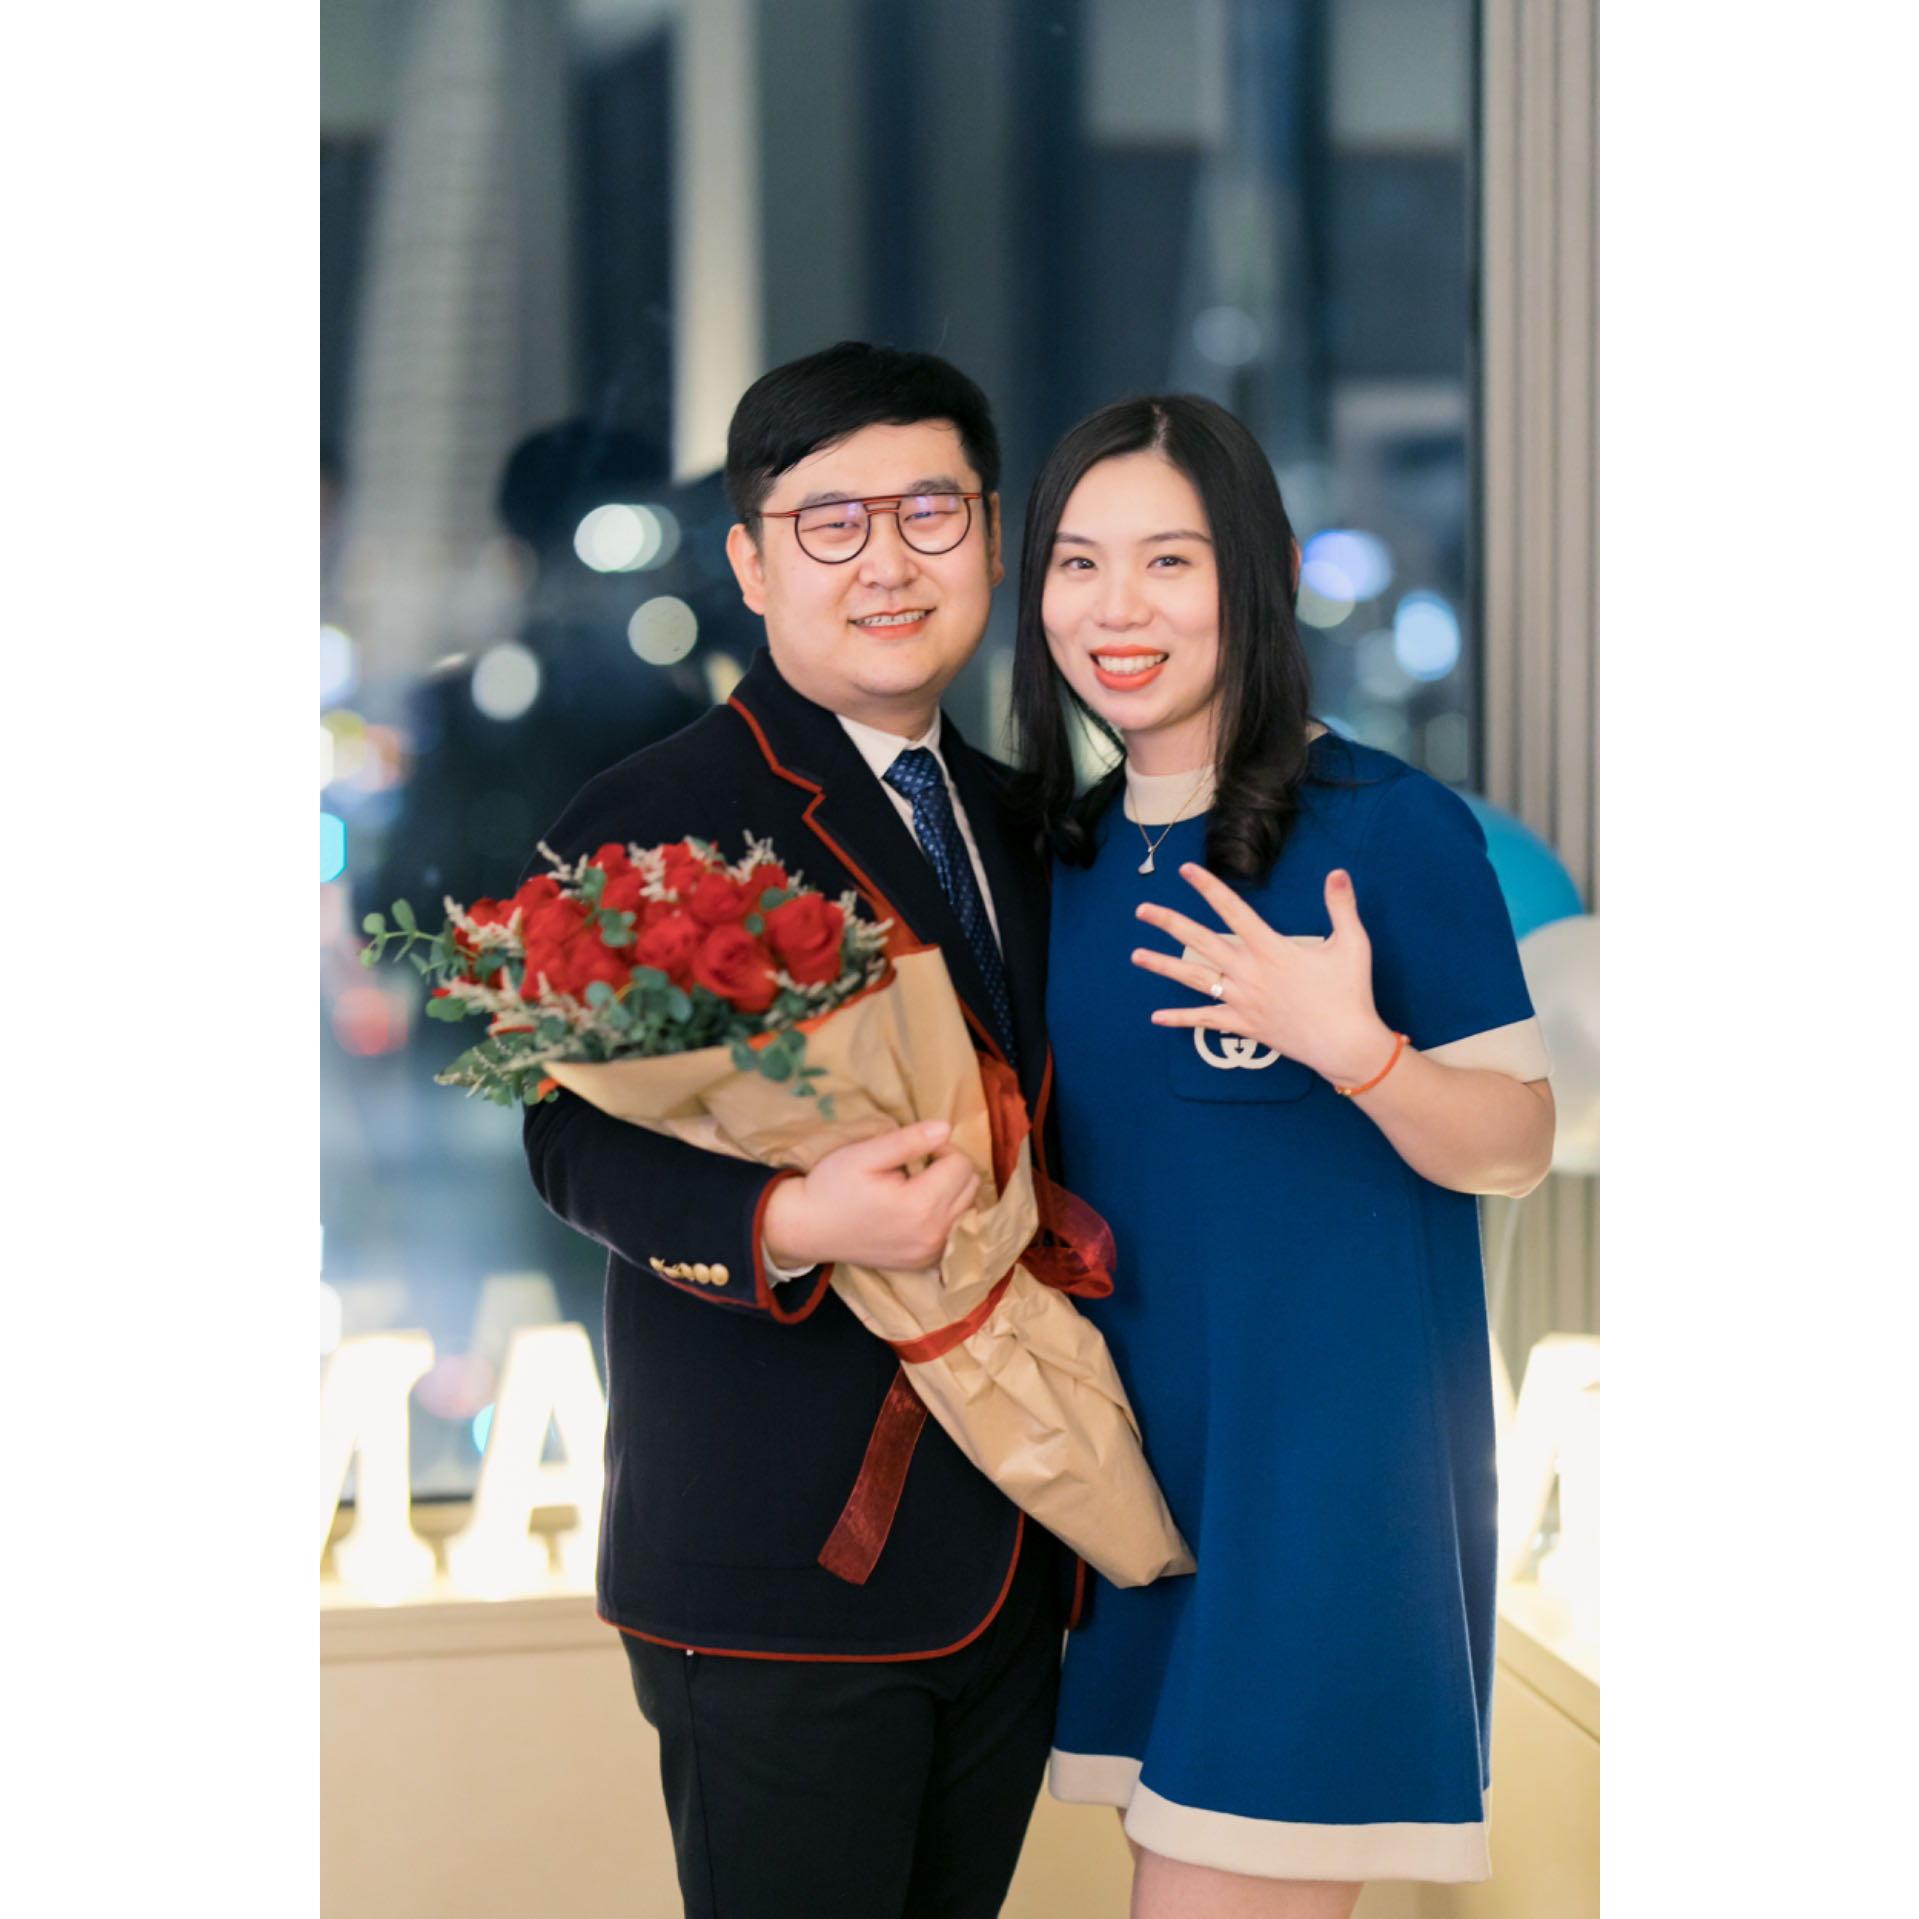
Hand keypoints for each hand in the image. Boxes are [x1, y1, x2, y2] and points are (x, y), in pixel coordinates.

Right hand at [763, 1120, 981, 1271]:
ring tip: (919, 1184)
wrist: (808, 1228)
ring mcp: (930, 1253)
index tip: (917, 1149)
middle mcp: (933, 1234)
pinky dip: (946, 1214)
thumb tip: (946, 1128)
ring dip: (951, 1190)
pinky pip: (954, 1231)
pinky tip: (919, 1207)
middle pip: (971, 1187)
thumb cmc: (833, 1186)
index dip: (942, 1148)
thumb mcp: (865, 1154)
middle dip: (951, 1168)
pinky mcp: (924, 1262)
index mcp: (920, 1206)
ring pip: (968, 1209)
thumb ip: (908, 1141)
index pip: (962, 1165)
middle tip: (919, 1164)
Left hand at [1133, 862, 1396, 1086]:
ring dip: (1163, 966)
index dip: (1208, 888)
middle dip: (1169, 923)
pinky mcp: (1242, 1025)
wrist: (1344, 1043)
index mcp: (1271, 949)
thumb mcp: (1352, 943)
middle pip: (1201, 942)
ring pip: (1194, 979)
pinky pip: (1205, 1020)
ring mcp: (1242, 1000)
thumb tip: (1337, 872)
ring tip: (1136, 956)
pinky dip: (1181, 1018)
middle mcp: (1249, 972)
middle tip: (1142, 910)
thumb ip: (1341, 906)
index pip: (1233, 910)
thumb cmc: (1349, 993)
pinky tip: (1156, 1017)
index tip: (1186, 871)